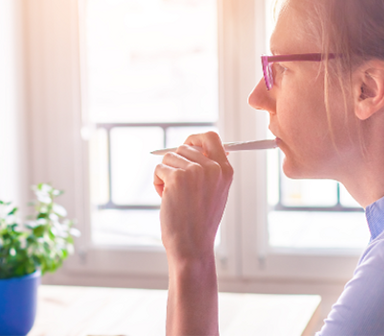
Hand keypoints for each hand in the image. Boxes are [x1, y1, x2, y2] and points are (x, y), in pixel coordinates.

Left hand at [154, 131, 232, 261]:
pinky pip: (159, 169)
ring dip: (166, 175)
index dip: (195, 139)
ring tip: (174, 196)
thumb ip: (209, 169)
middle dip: (175, 164)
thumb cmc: (199, 222)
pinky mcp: (177, 177)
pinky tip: (166, 199)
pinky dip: (157, 183)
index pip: (211, 138)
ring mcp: (195, 171)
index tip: (186, 146)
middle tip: (178, 187)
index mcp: (225, 170)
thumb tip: (194, 146)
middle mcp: (212, 168)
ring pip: (169, 158)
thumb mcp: (215, 192)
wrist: (192, 245)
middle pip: (184, 147)